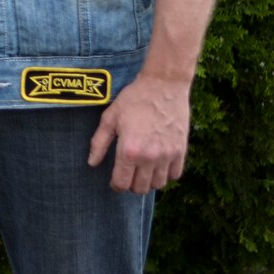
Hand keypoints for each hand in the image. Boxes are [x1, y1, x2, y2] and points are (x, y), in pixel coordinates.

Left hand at [88, 72, 191, 192]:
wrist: (163, 86)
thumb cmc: (134, 99)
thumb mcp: (110, 118)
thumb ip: (99, 143)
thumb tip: (92, 163)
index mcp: (129, 151)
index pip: (121, 183)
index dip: (116, 185)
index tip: (115, 180)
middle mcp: (149, 157)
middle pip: (140, 188)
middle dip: (131, 185)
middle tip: (128, 174)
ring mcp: (167, 155)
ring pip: (158, 184)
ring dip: (149, 181)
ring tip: (143, 170)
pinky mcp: (181, 150)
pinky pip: (175, 175)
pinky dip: (166, 174)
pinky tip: (159, 164)